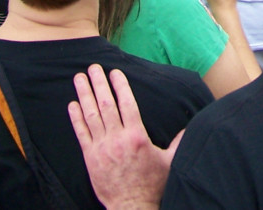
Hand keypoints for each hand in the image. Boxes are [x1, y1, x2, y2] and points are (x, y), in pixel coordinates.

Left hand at [69, 65, 180, 209]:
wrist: (131, 207)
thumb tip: (189, 126)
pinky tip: (72, 104)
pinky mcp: (90, 158)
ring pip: (91, 115)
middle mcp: (117, 139)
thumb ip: (178, 141)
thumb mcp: (170, 162)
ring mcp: (102, 148)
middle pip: (106, 104)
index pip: (127, 103)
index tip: (114, 72)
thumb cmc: (152, 185)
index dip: (120, 85)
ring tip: (79, 78)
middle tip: (93, 67)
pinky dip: (76, 118)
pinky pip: (81, 134)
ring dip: (84, 95)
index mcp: (137, 136)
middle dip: (99, 83)